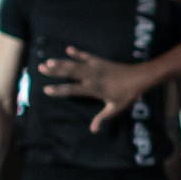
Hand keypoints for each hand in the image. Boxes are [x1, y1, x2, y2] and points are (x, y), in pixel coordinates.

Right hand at [38, 47, 153, 131]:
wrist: (139, 77)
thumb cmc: (127, 95)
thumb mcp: (115, 109)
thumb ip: (102, 118)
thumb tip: (93, 130)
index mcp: (93, 89)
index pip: (72, 90)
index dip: (58, 90)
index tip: (46, 89)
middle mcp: (92, 77)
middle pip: (70, 73)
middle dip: (55, 71)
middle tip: (41, 68)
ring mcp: (96, 67)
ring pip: (75, 63)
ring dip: (61, 62)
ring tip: (48, 61)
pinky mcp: (100, 61)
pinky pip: (87, 56)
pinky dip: (78, 53)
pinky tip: (68, 49)